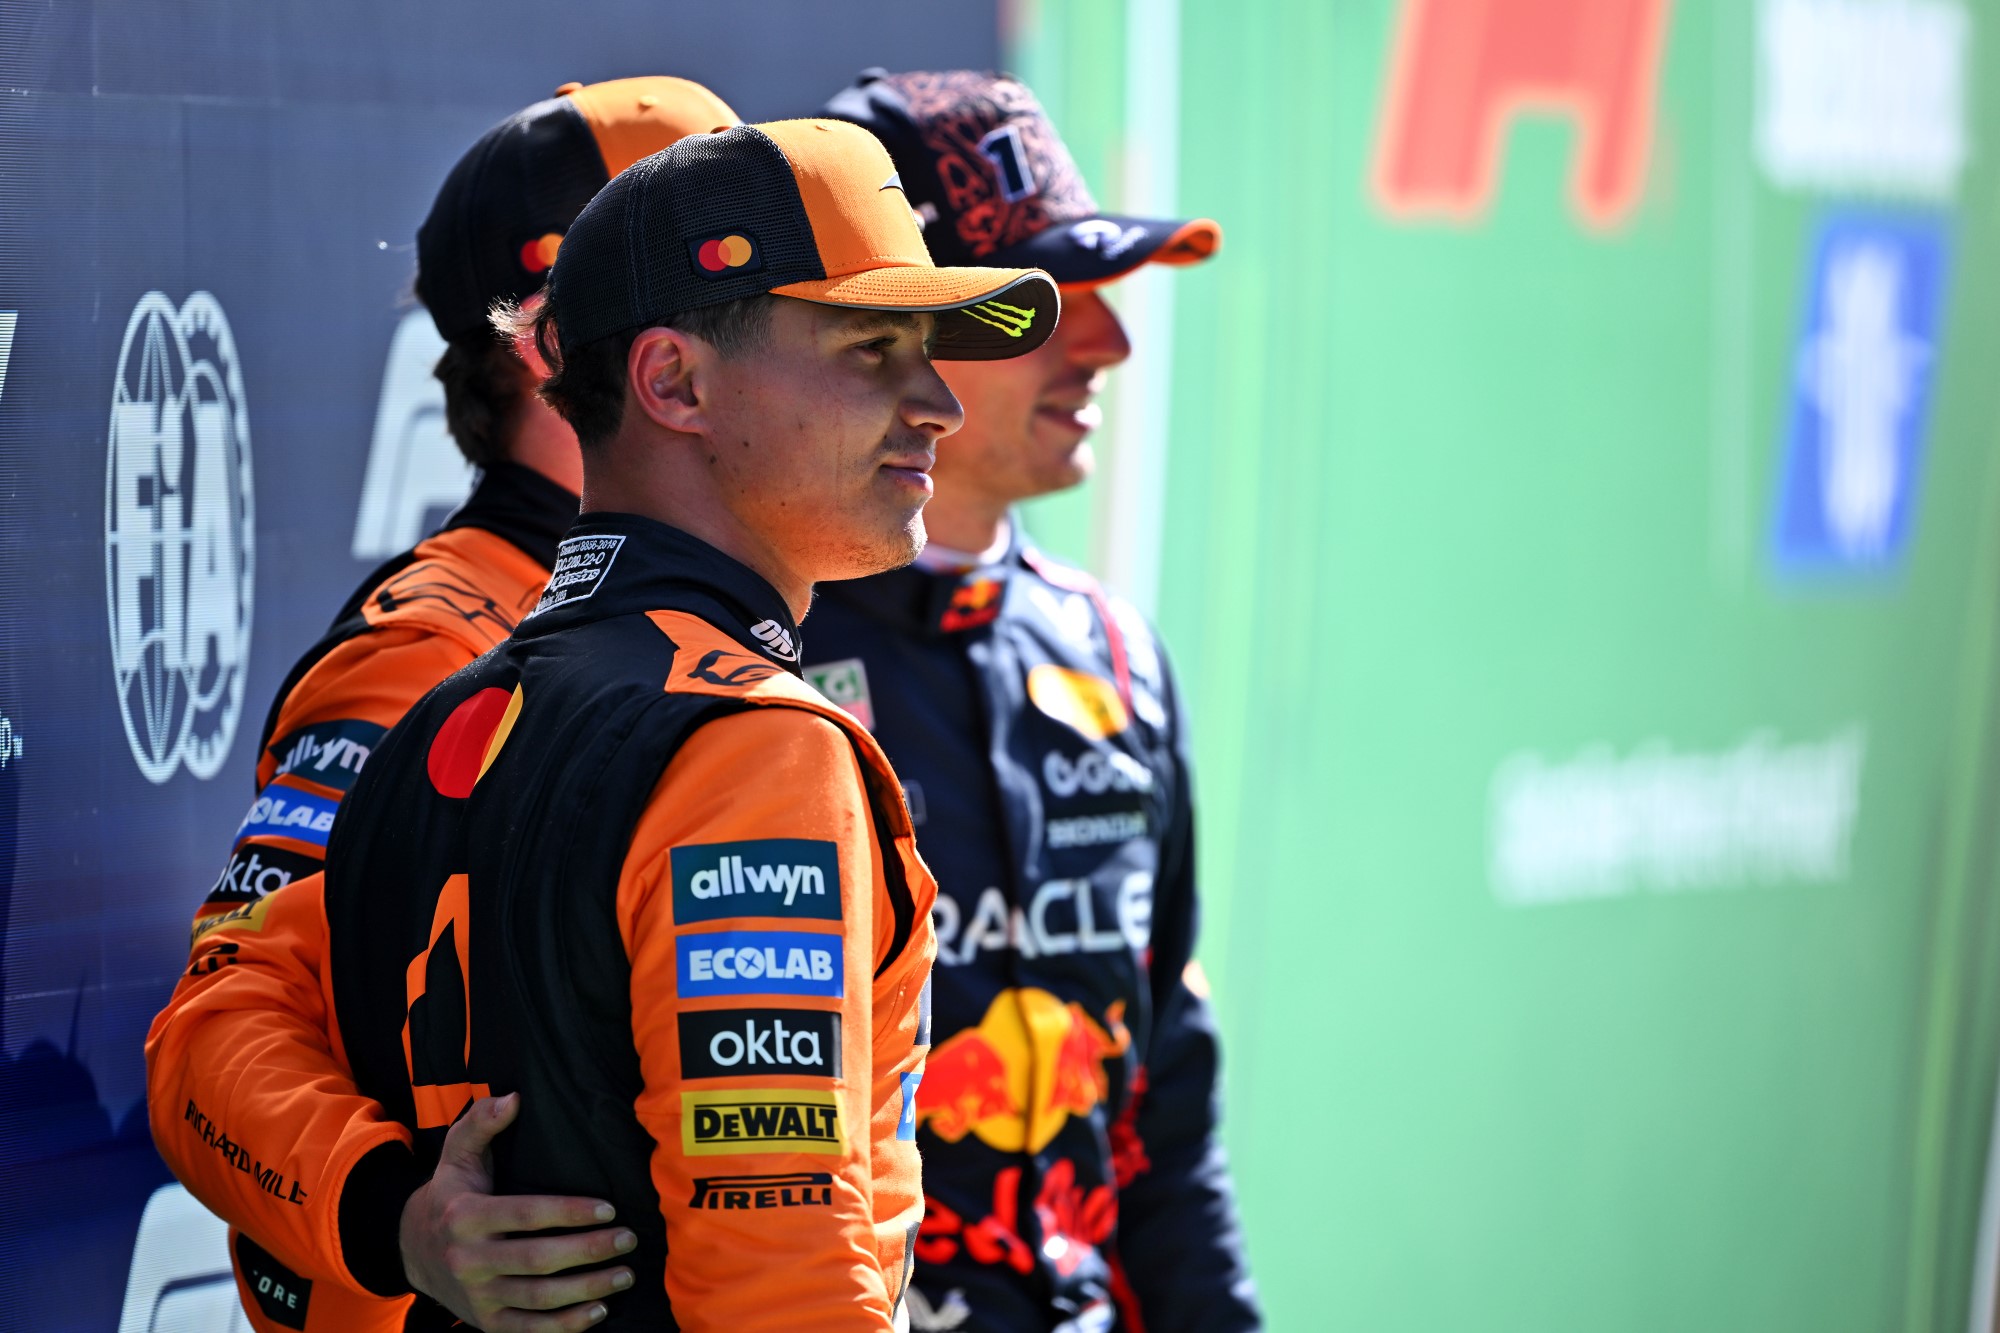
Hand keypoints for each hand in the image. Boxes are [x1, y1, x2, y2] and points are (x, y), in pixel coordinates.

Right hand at [399, 1093, 637, 1331]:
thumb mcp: (457, 1152)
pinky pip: (530, 1328)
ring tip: (625, 1273)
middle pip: (538, 1259)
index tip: (609, 1208)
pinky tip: (600, 1311)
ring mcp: (477, 1295)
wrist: (411, 1249)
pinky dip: (566, 1325)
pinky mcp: (485, 1322)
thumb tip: (514, 1098)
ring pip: (539, 1297)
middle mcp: (469, 1259)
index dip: (570, 1212)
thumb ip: (482, 1121)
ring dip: (588, 1289)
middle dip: (589, 1250)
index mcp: (466, 1216)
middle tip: (628, 1239)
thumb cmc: (450, 1192)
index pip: (527, 1214)